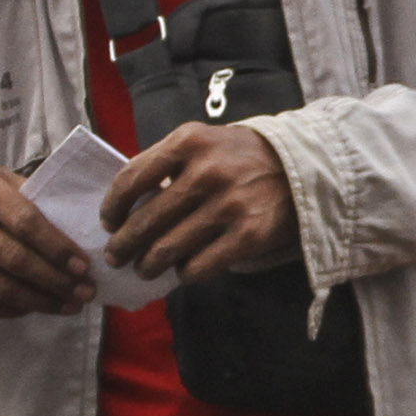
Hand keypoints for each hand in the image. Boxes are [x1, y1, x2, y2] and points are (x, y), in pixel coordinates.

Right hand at [0, 158, 93, 317]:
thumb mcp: (1, 180)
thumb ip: (35, 205)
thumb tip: (79, 247)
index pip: (24, 222)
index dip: (57, 249)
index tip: (84, 268)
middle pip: (12, 260)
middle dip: (55, 282)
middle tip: (84, 293)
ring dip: (39, 302)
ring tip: (67, 305)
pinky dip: (11, 311)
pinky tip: (33, 308)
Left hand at [104, 123, 297, 281]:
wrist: (305, 168)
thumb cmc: (243, 157)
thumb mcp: (204, 141)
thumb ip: (167, 162)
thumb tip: (126, 202)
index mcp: (189, 142)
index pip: (132, 178)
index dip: (113, 206)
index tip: (109, 221)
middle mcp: (206, 172)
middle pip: (146, 220)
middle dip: (123, 244)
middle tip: (116, 255)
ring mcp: (228, 205)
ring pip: (166, 249)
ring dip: (148, 265)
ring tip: (144, 269)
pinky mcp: (247, 236)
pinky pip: (198, 267)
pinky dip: (183, 273)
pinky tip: (182, 270)